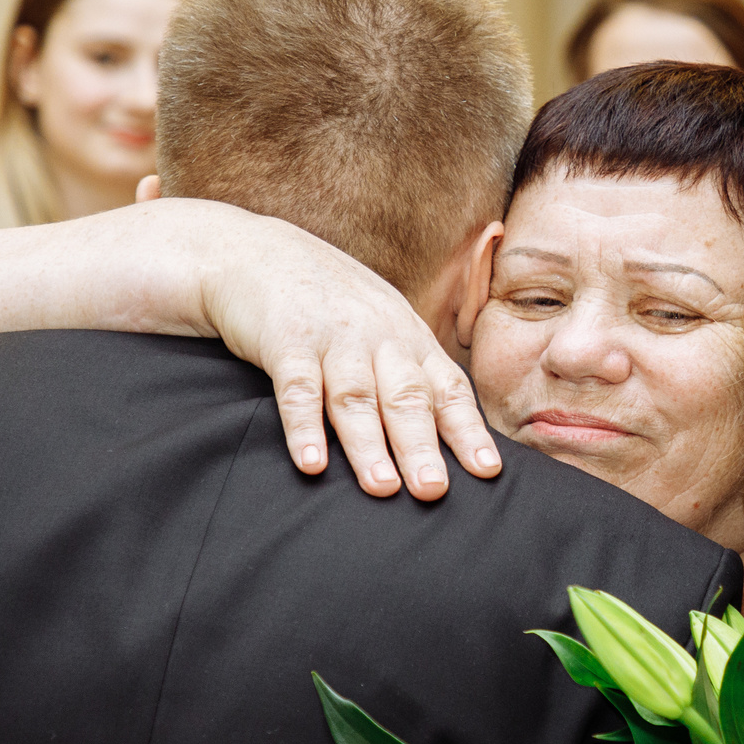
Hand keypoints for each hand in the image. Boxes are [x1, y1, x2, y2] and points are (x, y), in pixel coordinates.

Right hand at [193, 224, 500, 501]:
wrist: (256, 253)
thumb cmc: (328, 302)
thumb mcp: (380, 325)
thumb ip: (408, 373)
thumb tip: (446, 439)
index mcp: (408, 338)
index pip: (447, 388)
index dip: (467, 430)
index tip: (488, 470)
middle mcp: (378, 337)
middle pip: (405, 397)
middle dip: (421, 446)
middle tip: (434, 490)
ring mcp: (333, 337)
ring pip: (356, 397)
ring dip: (369, 445)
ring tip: (382, 488)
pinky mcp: (285, 338)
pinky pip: (297, 387)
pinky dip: (304, 427)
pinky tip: (312, 464)